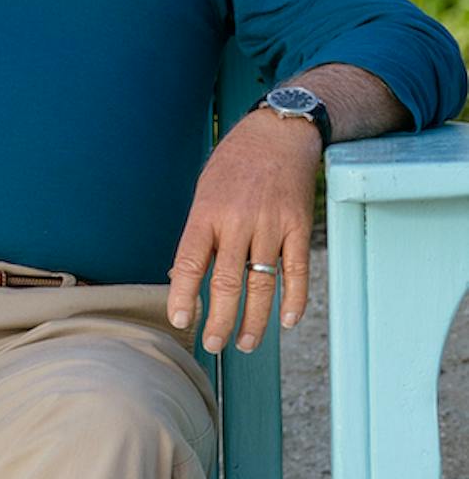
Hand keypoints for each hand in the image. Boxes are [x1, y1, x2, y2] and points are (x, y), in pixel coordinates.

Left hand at [168, 109, 320, 352]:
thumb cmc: (233, 166)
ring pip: (262, 284)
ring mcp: (272, 226)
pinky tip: (287, 321)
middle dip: (219, 320)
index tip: (180, 321)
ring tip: (244, 343)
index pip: (189, 264)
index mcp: (206, 215)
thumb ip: (197, 235)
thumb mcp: (204, 193)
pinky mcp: (299, 227)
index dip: (183, 295)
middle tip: (213, 345)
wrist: (279, 134)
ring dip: (254, 319)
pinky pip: (297, 270)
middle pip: (227, 283)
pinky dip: (294, 299)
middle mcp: (238, 223)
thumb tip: (180, 277)